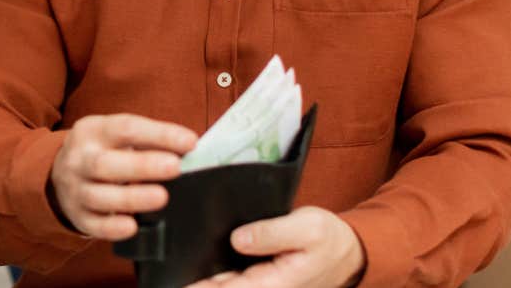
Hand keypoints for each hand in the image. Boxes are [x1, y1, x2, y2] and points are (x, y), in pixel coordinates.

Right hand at [48, 113, 197, 239]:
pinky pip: (93, 224)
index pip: (125, 128)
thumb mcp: (115, 135)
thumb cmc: (103, 151)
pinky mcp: (78, 215)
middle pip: (105, 163)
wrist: (59, 173)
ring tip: (161, 197)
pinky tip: (132, 226)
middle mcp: (79, 159)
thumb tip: (188, 149)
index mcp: (92, 131)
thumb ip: (148, 140)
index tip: (190, 142)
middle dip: (142, 166)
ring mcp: (75, 189)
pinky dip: (113, 227)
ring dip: (131, 197)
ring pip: (98, 195)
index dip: (159, 134)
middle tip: (175, 167)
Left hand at [185, 207, 364, 287]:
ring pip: (218, 282)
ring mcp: (255, 282)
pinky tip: (188, 255)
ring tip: (169, 263)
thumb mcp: (307, 228)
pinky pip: (224, 274)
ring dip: (197, 275)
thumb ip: (273, 233)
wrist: (346, 251)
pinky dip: (208, 270)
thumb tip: (238, 239)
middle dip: (192, 280)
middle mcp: (260, 287)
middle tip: (163, 273)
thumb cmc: (329, 240)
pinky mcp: (252, 274)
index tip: (175, 282)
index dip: (200, 287)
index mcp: (272, 285)